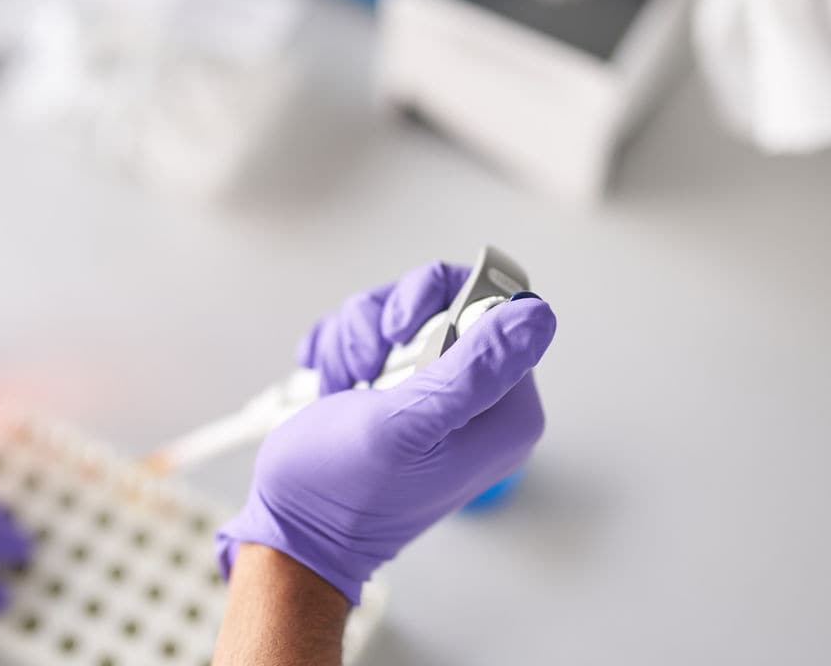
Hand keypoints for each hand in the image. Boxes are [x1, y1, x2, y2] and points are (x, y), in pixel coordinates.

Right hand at [218, 262, 555, 602]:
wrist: (292, 530)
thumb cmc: (341, 492)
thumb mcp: (405, 426)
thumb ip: (474, 371)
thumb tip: (537, 315)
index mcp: (504, 413)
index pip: (498, 309)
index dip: (442, 304)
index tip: (401, 335)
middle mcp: (478, 401)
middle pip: (444, 300)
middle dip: (386, 321)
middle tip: (367, 366)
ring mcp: (435, 395)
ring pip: (400, 313)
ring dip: (356, 338)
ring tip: (343, 384)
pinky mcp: (397, 392)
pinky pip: (373, 333)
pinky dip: (342, 349)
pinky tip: (331, 381)